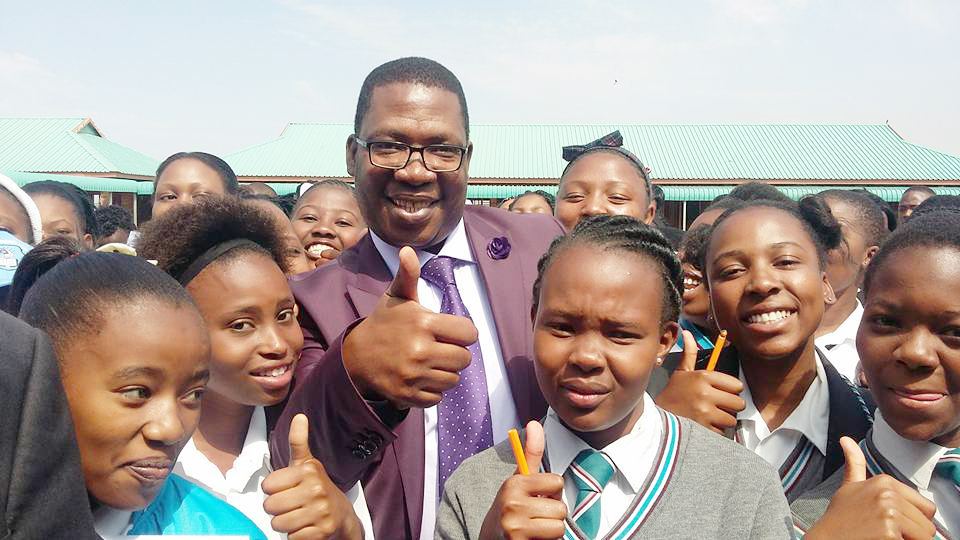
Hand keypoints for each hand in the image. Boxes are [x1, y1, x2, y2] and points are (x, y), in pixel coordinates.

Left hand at [262, 414, 364, 539]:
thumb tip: (299, 416)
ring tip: (299, 517)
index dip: (273, 491)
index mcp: (309, 471)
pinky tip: (306, 528)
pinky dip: (296, 537)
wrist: (343, 517)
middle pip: (271, 506)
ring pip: (278, 524)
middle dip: (278, 510)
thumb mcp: (308, 465)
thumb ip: (298, 442)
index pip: (268, 486)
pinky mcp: (322, 532)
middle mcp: (316, 489)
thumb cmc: (318, 489)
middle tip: (292, 506)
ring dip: (285, 524)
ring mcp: (320, 511)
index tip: (287, 490)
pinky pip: (291, 538)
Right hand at [342, 246, 477, 408]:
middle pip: (465, 359)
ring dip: (445, 373)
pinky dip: (431, 390)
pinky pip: (438, 398)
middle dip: (455, 354)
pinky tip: (419, 377)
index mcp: (423, 323)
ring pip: (453, 380)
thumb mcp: (396, 296)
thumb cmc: (384, 323)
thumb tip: (407, 250)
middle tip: (438, 348)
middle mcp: (420, 349)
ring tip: (429, 362)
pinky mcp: (407, 395)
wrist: (356, 356)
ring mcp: (413, 375)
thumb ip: (409, 274)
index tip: (449, 331)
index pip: (469, 333)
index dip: (463, 333)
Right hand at [479, 421, 566, 539]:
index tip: (538, 496)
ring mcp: (515, 526)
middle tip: (535, 516)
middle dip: (552, 514)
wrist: (491, 539)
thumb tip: (535, 423)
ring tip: (535, 528)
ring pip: (559, 526)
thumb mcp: (519, 479)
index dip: (552, 492)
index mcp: (514, 483)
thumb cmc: (511, 508)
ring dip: (551, 531)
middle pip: (561, 508)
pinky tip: (533, 538)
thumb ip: (530, 452)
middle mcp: (512, 503)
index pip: (557, 482)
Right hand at [654, 330, 744, 433]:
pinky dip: (716, 431)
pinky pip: (723, 431)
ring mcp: (705, 413)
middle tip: (718, 406)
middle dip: (730, 406)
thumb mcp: (681, 373)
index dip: (730, 390)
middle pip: (738, 403)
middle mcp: (706, 394)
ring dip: (724, 420)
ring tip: (710, 416)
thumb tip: (687, 332)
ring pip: (732, 418)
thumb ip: (689, 353)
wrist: (658, 418)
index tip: (721, 392)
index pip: (736, 385)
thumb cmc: (672, 395)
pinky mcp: (705, 429)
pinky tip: (705, 425)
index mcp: (703, 378)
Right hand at [805, 437, 936, 539]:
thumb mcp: (848, 487)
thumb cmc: (839, 518)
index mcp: (884, 482)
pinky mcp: (890, 533)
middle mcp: (888, 495)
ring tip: (886, 537)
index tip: (895, 523)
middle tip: (888, 532)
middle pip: (927, 524)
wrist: (826, 538)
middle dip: (913, 533)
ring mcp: (889, 514)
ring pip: (924, 537)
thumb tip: (846, 440)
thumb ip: (854, 463)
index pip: (926, 507)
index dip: (914, 520)